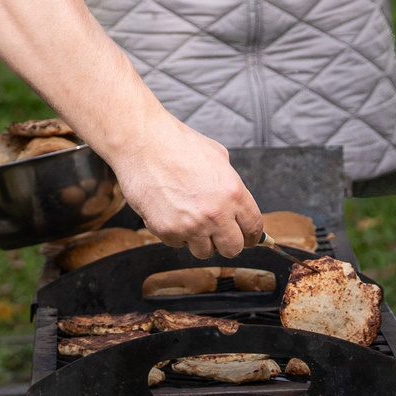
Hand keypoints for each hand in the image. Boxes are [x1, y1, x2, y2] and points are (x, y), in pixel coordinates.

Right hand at [116, 117, 260, 259]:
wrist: (142, 143)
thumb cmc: (178, 145)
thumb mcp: (218, 157)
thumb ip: (230, 186)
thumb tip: (238, 206)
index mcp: (233, 193)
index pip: (253, 227)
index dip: (252, 236)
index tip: (247, 238)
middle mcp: (216, 213)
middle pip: (233, 248)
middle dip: (227, 243)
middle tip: (218, 233)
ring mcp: (191, 225)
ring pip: (205, 252)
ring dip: (200, 240)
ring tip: (189, 217)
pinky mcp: (167, 231)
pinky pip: (178, 244)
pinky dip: (175, 233)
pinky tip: (169, 211)